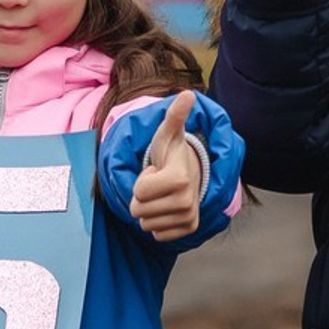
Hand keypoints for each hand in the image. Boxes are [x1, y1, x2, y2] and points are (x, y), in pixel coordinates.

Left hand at [130, 90, 202, 240]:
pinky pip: (156, 235)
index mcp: (180, 179)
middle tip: (158, 183)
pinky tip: (166, 207)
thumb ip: (174, 116)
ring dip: (148, 209)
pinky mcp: (188, 230)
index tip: (156, 171)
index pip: (138, 193)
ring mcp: (189, 218)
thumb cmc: (171, 153)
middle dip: (142, 197)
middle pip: (138, 211)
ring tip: (162, 194)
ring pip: (145, 224)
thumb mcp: (167, 134)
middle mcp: (188, 202)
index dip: (141, 180)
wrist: (190, 173)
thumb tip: (187, 94)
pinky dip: (156, 222)